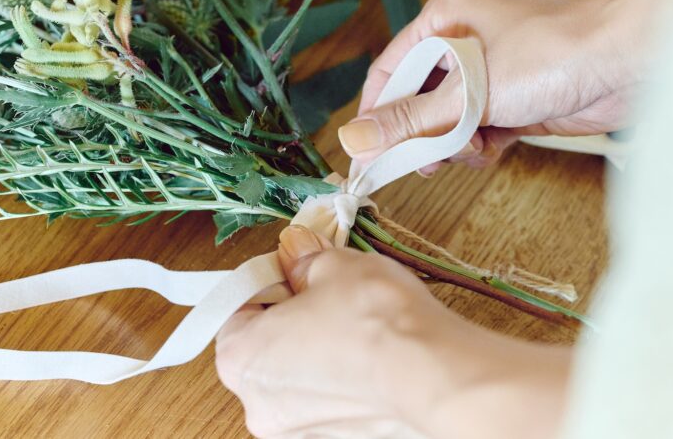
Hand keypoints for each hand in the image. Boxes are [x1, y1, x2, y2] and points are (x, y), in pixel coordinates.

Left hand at [215, 225, 570, 437]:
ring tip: (355, 322)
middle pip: (265, 343)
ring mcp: (297, 430)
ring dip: (318, 346)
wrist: (435, 374)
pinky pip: (327, 396)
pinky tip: (370, 353)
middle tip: (328, 290)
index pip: (237, 305)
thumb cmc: (377, 325)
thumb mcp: (333, 266)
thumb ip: (304, 260)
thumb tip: (296, 251)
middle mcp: (259, 404)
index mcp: (240, 358)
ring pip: (297, 373)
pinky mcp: (335, 437)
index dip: (270, 278)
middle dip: (294, 314)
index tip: (295, 268)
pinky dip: (342, 375)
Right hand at [338, 0, 668, 169]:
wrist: (629, 62)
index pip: (391, 70)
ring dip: (456, 142)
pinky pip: (479, 127)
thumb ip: (411, 119)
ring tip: (476, 149)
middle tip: (428, 163)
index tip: (371, 156)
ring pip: (449, 118)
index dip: (377, 114)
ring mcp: (491, 69)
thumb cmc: (550, 56)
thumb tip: (353, 140)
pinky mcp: (516, 96)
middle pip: (419, 97)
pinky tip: (496, 149)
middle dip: (424, 133)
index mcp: (445, 16)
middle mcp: (463, 38)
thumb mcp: (470, 92)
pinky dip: (482, 144)